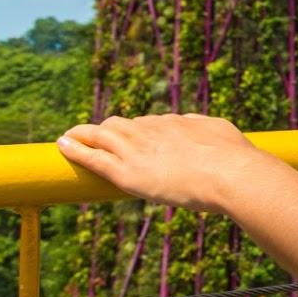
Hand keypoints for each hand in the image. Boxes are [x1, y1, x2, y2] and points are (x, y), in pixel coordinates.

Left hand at [58, 114, 277, 213]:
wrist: (231, 173)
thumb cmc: (235, 157)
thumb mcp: (222, 131)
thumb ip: (205, 127)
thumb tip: (199, 124)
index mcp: (176, 123)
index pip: (148, 123)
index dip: (138, 131)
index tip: (135, 139)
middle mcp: (152, 130)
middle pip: (121, 124)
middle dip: (107, 130)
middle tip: (98, 138)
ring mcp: (138, 150)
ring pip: (102, 135)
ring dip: (84, 134)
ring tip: (71, 137)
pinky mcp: (127, 172)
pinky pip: (93, 157)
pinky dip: (75, 150)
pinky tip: (62, 146)